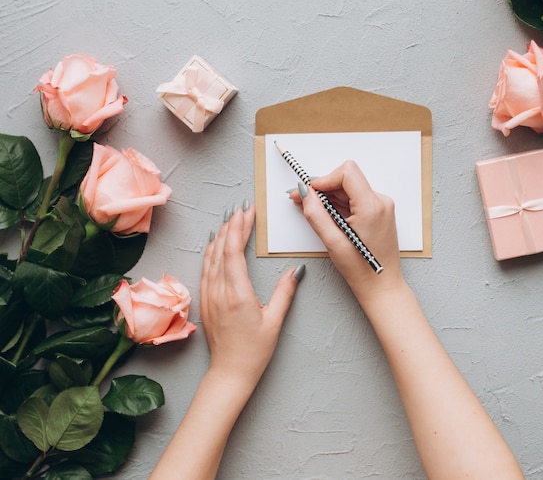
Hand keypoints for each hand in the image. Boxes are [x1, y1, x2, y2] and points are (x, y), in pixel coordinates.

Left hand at [201, 204, 302, 390]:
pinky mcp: (206, 300)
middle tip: (241, 209)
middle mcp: (219, 291)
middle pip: (221, 249)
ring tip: (230, 219)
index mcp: (237, 294)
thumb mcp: (274, 322)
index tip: (248, 212)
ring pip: (211, 257)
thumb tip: (296, 270)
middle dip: (232, 225)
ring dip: (221, 235)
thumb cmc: (253, 351)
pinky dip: (212, 251)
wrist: (229, 374)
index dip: (240, 228)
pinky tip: (216, 244)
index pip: (234, 251)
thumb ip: (285, 293)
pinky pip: (206, 268)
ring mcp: (209, 295)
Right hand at [290, 161, 404, 303]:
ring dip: (328, 196)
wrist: (382, 286)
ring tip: (309, 207)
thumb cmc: (363, 270)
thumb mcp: (333, 242)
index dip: (324, 179)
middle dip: (322, 188)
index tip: (309, 191)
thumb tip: (305, 194)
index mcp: (372, 206)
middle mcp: (380, 202)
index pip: (347, 173)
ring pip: (348, 189)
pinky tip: (324, 213)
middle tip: (301, 198)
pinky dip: (337, 204)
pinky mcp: (378, 212)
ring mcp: (381, 207)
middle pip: (346, 179)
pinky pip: (354, 199)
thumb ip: (316, 214)